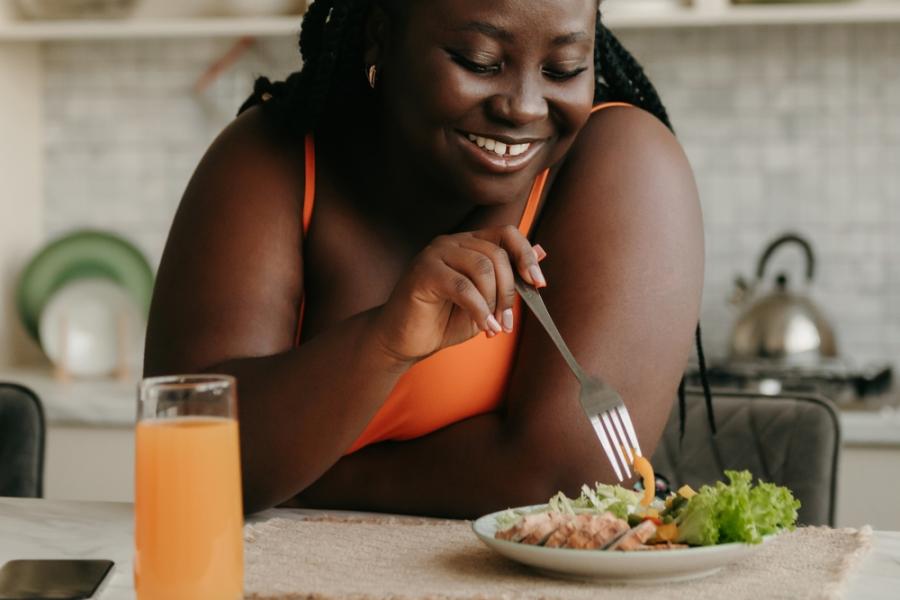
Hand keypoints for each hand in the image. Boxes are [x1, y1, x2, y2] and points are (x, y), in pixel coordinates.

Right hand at [374, 225, 547, 362]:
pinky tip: (484, 327)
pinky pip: (463, 287)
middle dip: (509, 292)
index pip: (507, 233)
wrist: (405, 341)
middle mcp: (452, 242)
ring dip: (494, 302)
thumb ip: (510, 277)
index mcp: (469, 244)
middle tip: (506, 322)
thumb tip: (542, 251)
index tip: (539, 283)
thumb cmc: (444, 321)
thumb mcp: (487, 301)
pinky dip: (479, 310)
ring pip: (482, 268)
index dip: (526, 255)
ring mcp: (435, 253)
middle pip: (497, 255)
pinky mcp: (423, 272)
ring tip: (493, 327)